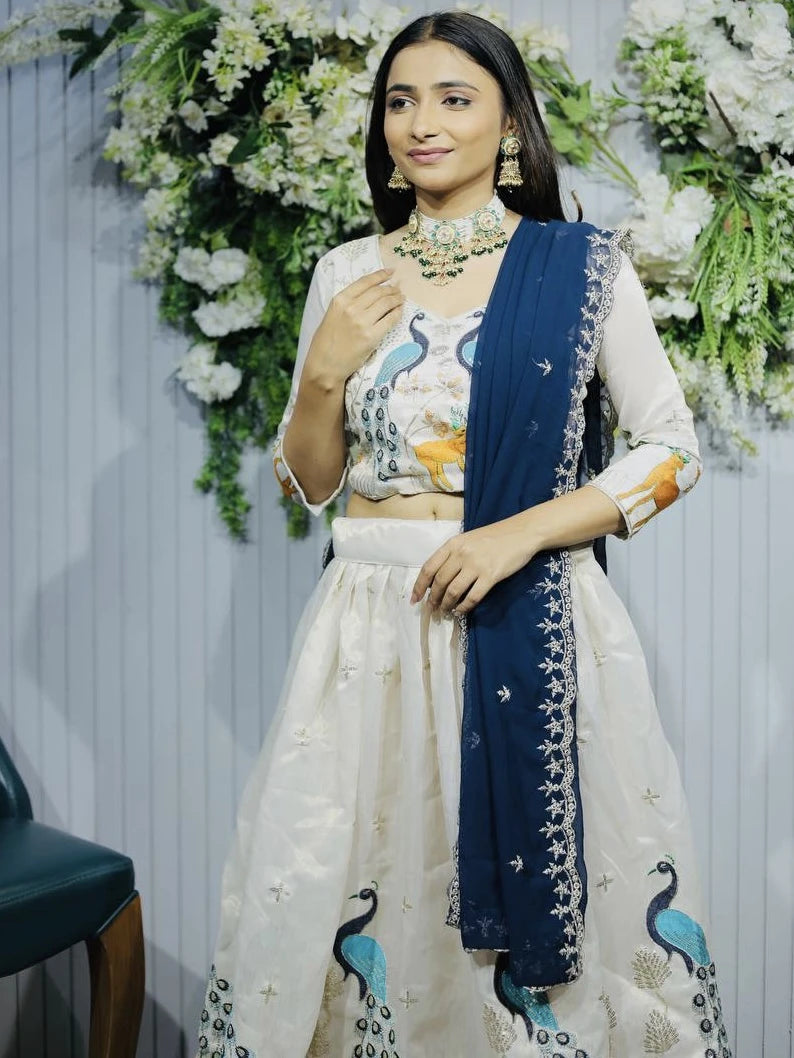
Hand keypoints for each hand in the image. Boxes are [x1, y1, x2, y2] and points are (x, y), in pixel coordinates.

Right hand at [306, 268, 404, 385]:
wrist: (325, 366)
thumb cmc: (326, 343)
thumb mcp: (331, 315)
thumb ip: (347, 304)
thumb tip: (368, 296)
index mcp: (340, 300)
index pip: (365, 282)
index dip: (381, 275)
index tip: (390, 272)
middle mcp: (351, 308)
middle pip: (378, 292)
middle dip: (391, 288)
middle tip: (398, 289)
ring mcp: (362, 322)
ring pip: (386, 303)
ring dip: (397, 299)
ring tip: (401, 298)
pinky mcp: (372, 336)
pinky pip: (390, 320)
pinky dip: (397, 313)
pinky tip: (400, 310)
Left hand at [409, 518, 538, 615]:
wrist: (522, 532)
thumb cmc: (494, 536)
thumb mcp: (468, 540)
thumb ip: (452, 556)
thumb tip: (437, 580)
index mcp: (453, 544)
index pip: (429, 568)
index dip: (419, 586)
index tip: (415, 599)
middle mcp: (461, 554)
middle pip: (440, 582)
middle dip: (433, 599)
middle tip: (432, 609)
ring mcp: (476, 565)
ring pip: (453, 591)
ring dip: (447, 605)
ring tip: (445, 611)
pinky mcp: (491, 576)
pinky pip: (472, 597)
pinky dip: (464, 607)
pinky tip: (461, 611)